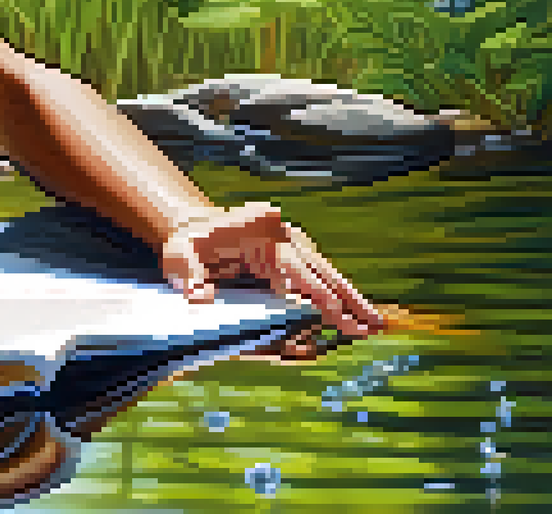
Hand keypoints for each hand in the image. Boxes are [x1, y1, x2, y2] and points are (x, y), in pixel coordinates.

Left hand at [156, 202, 385, 340]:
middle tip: (370, 327)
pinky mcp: (296, 254)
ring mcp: (294, 243)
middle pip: (320, 271)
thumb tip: (199, 298)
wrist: (195, 227)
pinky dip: (340, 295)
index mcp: (259, 230)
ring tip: (377, 325)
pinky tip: (357, 314)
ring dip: (352, 300)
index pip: (292, 268)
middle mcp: (283, 235)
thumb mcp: (178, 258)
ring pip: (328, 274)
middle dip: (345, 301)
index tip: (333, 314)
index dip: (314, 293)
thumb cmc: (187, 245)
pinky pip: (322, 277)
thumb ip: (188, 278)